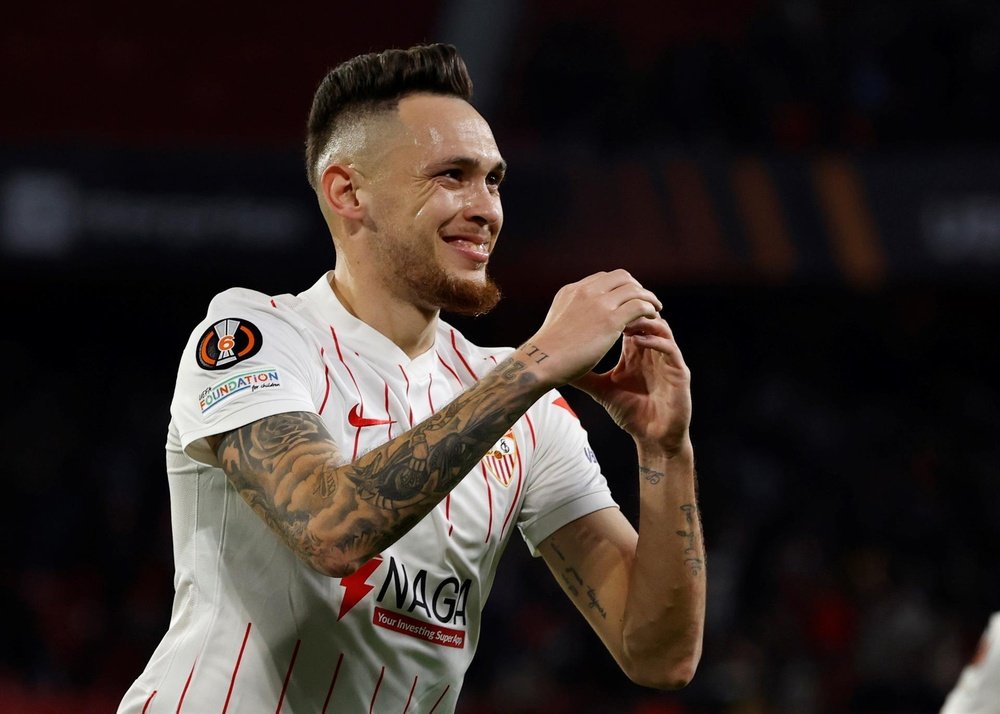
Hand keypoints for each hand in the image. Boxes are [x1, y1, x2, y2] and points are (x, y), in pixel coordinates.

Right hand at [522, 270, 661, 386]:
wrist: (541, 361)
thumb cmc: (547, 353)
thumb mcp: (557, 324)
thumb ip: (570, 317)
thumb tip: (575, 327)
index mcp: (571, 291)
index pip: (603, 279)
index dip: (620, 287)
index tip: (627, 300)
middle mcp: (585, 291)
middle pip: (622, 277)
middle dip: (637, 288)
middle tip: (646, 302)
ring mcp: (598, 303)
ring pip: (634, 289)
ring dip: (648, 298)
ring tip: (656, 310)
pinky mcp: (610, 319)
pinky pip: (639, 305)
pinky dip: (649, 310)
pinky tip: (652, 320)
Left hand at [573, 315, 691, 453]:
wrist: (652, 436)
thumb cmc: (630, 412)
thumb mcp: (601, 390)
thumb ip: (584, 376)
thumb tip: (556, 368)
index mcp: (637, 351)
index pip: (629, 321)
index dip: (616, 312)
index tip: (596, 308)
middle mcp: (654, 351)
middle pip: (646, 318)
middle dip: (631, 310)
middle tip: (611, 306)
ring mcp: (668, 360)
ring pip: (661, 328)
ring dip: (643, 321)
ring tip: (623, 321)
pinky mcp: (679, 372)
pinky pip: (670, 349)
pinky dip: (654, 341)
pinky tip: (635, 341)